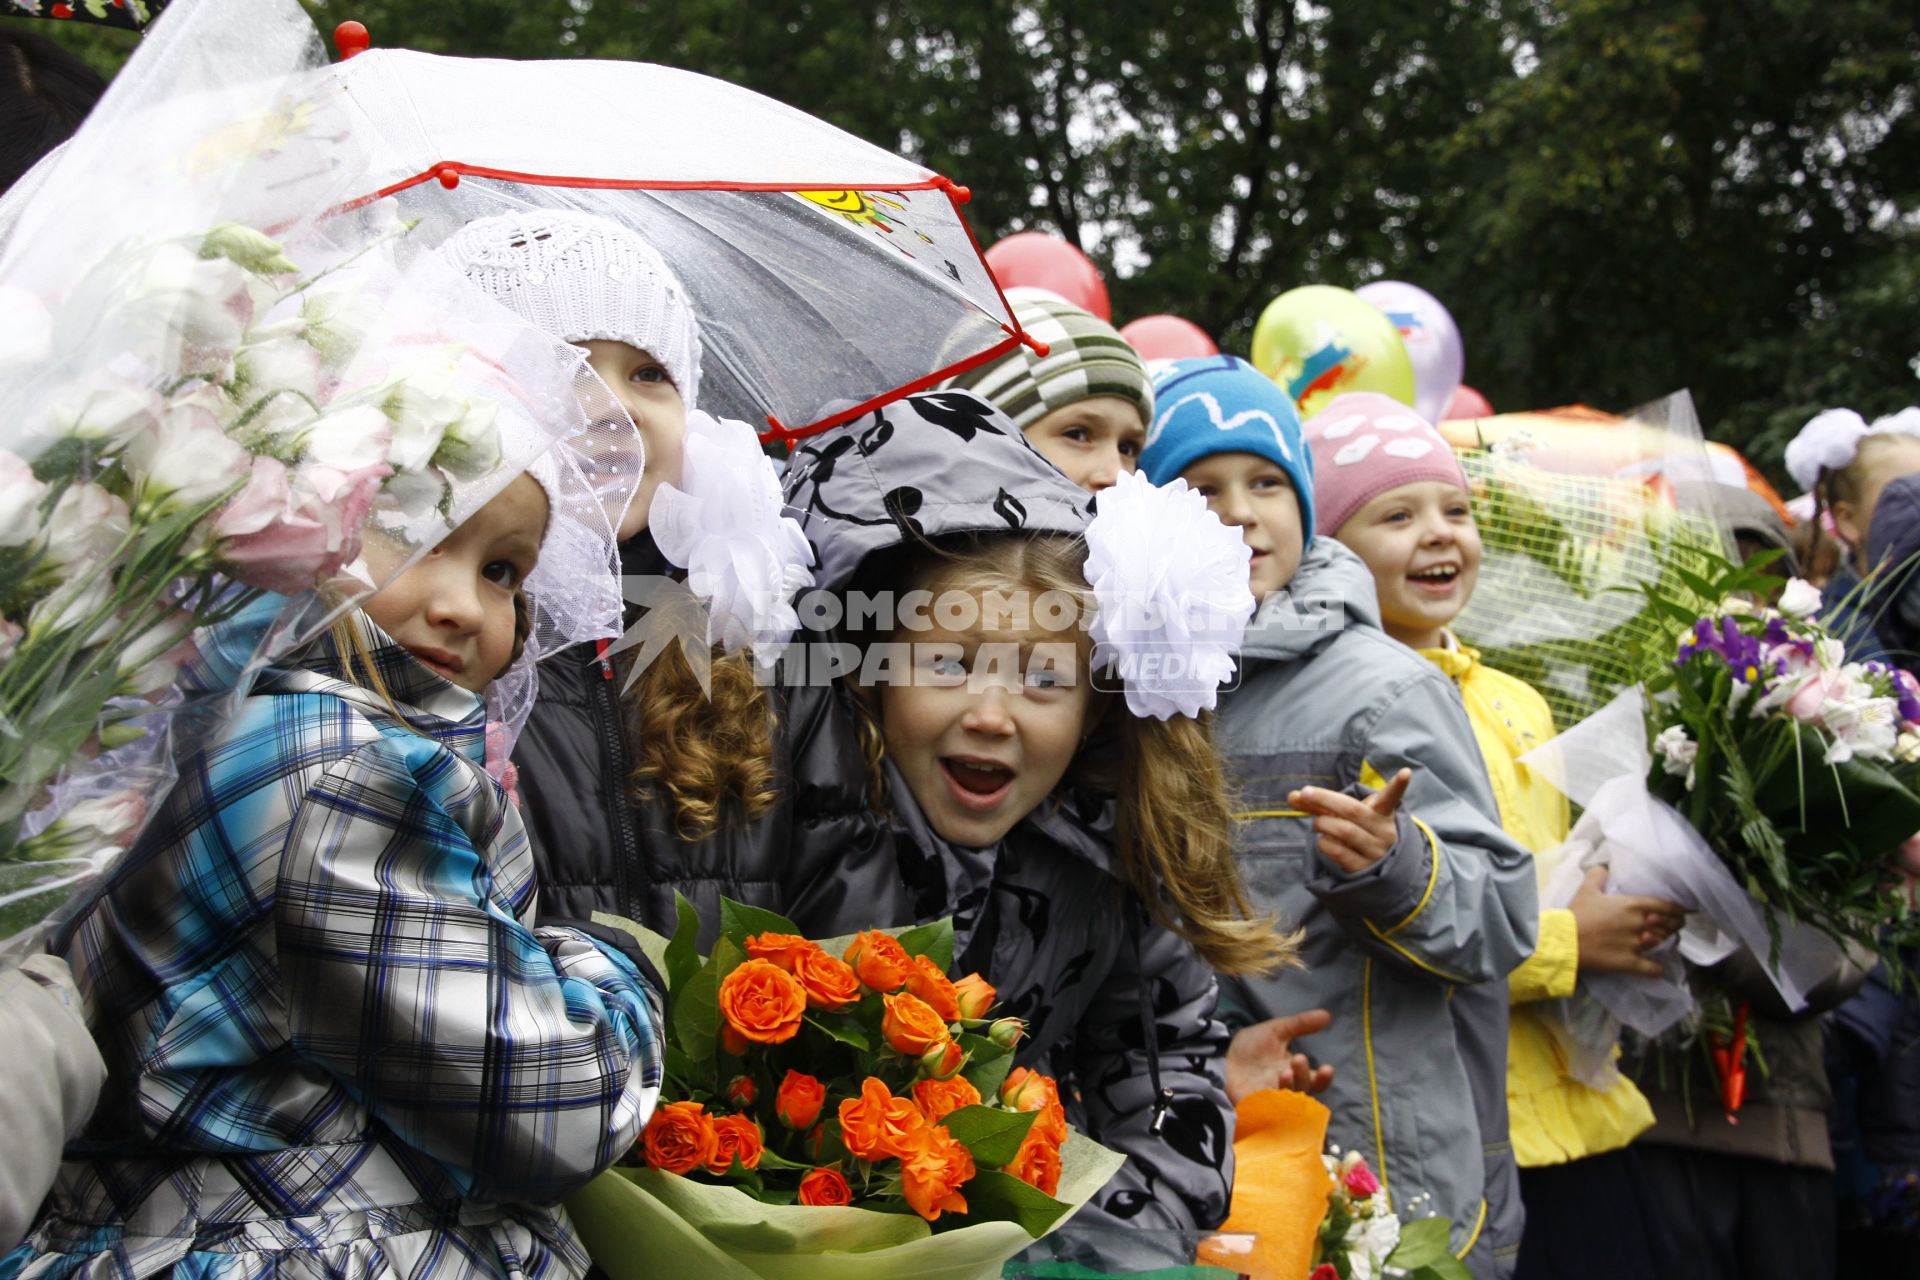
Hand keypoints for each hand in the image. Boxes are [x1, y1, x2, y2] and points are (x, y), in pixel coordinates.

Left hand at [1226, 1009, 1334, 1105]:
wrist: (1218, 1058)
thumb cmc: (1249, 1048)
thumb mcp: (1275, 1030)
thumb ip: (1300, 1024)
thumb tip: (1328, 1015)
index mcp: (1293, 1072)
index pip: (1315, 1081)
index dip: (1323, 1078)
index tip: (1327, 1068)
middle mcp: (1285, 1089)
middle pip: (1303, 1091)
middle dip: (1303, 1076)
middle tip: (1297, 1059)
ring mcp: (1270, 1100)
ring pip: (1288, 1102)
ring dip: (1289, 1087)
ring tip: (1283, 1072)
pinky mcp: (1254, 1107)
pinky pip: (1268, 1111)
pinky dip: (1273, 1103)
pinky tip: (1269, 1091)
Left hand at [1289, 769, 1412, 872]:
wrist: (1371, 867)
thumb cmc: (1356, 830)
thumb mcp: (1344, 814)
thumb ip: (1320, 804)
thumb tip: (1291, 796)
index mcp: (1382, 812)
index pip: (1391, 797)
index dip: (1398, 785)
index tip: (1407, 772)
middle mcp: (1382, 831)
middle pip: (1352, 810)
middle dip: (1324, 799)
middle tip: (1304, 793)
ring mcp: (1375, 851)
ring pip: (1344, 831)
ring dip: (1322, 824)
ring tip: (1316, 823)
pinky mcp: (1363, 869)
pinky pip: (1339, 852)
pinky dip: (1324, 843)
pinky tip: (1322, 840)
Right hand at [1569, 866, 1684, 977]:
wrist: (1565, 941)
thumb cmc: (1576, 914)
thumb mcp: (1586, 890)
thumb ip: (1597, 876)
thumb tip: (1603, 867)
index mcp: (1631, 905)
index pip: (1664, 905)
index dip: (1677, 909)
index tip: (1684, 911)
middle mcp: (1639, 924)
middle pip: (1668, 924)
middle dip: (1675, 925)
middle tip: (1676, 926)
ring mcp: (1636, 944)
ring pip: (1663, 943)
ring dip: (1668, 942)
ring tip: (1667, 942)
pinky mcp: (1630, 962)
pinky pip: (1651, 968)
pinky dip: (1657, 969)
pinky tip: (1658, 968)